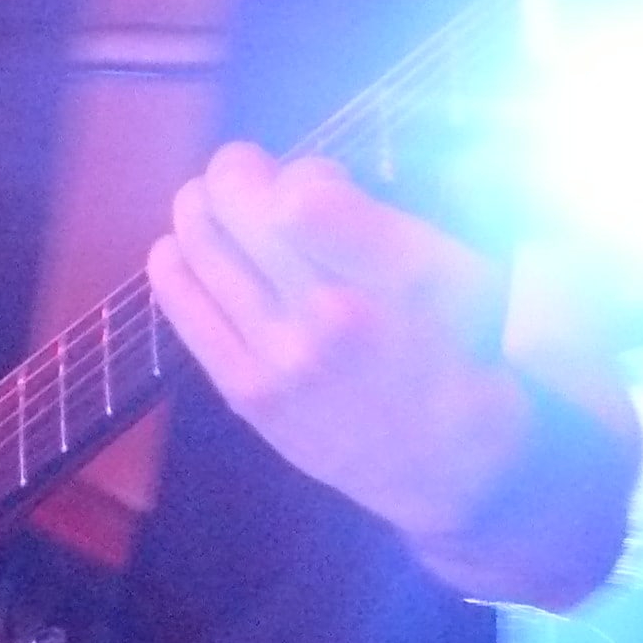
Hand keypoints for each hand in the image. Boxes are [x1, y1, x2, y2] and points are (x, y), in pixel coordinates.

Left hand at [147, 141, 532, 544]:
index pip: (302, 196)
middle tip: (248, 171)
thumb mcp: (463, 268)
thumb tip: (299, 178)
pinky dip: (173, 266)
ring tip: (213, 204)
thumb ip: (384, 217)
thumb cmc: (470, 353)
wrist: (458, 471)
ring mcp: (281, 360)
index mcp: (399, 278)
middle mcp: (332, 317)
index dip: (299, 171)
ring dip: (200, 209)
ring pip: (201, 247)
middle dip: (237, 173)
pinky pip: (184, 310)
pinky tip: (178, 249)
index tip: (318, 179)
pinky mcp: (248, 395)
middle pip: (237, 208)